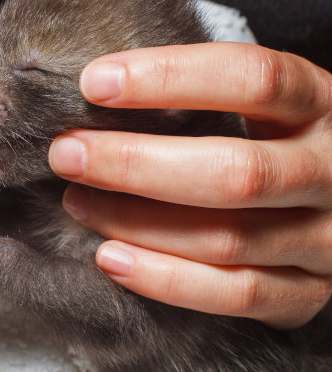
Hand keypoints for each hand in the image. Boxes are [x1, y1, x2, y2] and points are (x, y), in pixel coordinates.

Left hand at [48, 42, 331, 328]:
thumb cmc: (270, 141)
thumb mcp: (256, 105)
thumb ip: (196, 97)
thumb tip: (94, 87)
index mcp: (322, 104)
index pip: (255, 79)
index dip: (171, 77)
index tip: (94, 83)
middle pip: (236, 172)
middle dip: (135, 163)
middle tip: (66, 154)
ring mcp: (326, 238)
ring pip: (228, 239)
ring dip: (136, 222)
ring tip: (77, 202)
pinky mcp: (307, 293)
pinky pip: (236, 294)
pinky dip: (165, 279)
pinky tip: (109, 258)